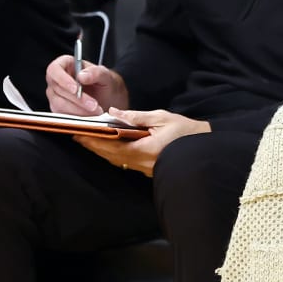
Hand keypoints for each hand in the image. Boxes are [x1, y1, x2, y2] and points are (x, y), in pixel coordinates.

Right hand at [45, 55, 128, 115]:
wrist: (108, 98)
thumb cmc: (104, 83)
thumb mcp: (105, 75)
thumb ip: (96, 72)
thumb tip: (82, 76)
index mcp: (65, 65)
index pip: (54, 70)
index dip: (62, 79)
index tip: (76, 88)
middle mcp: (57, 80)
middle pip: (58, 90)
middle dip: (77, 99)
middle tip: (94, 105)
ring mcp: (55, 95)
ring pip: (59, 104)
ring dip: (78, 110)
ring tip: (96, 111)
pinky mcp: (59, 109)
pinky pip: (63, 115)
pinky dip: (77, 117)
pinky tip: (90, 116)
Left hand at [74, 109, 209, 176]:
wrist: (205, 151)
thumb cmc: (186, 132)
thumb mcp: (162, 118)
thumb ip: (137, 116)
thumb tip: (114, 112)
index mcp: (144, 149)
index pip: (112, 145)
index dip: (94, 140)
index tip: (81, 133)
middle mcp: (141, 162)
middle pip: (110, 155)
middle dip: (93, 145)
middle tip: (77, 136)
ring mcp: (144, 168)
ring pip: (116, 160)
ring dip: (100, 151)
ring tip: (87, 141)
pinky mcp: (147, 169)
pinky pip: (125, 162)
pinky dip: (112, 155)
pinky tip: (107, 148)